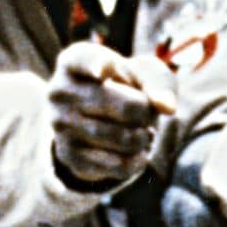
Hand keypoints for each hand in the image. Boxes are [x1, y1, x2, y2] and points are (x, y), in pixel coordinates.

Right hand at [50, 44, 176, 186]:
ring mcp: (59, 125)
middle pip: (128, 108)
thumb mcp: (144, 74)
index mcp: (74, 61)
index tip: (102, 72)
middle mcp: (59, 91)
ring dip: (144, 139)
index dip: (100, 66)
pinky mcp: (67, 155)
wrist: (98, 117)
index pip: (87, 62)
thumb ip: (159, 83)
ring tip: (145, 133)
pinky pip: (117, 165)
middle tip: (148, 113)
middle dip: (148, 114)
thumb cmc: (126, 87)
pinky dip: (137, 161)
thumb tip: (167, 107)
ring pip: (123, 139)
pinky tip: (138, 152)